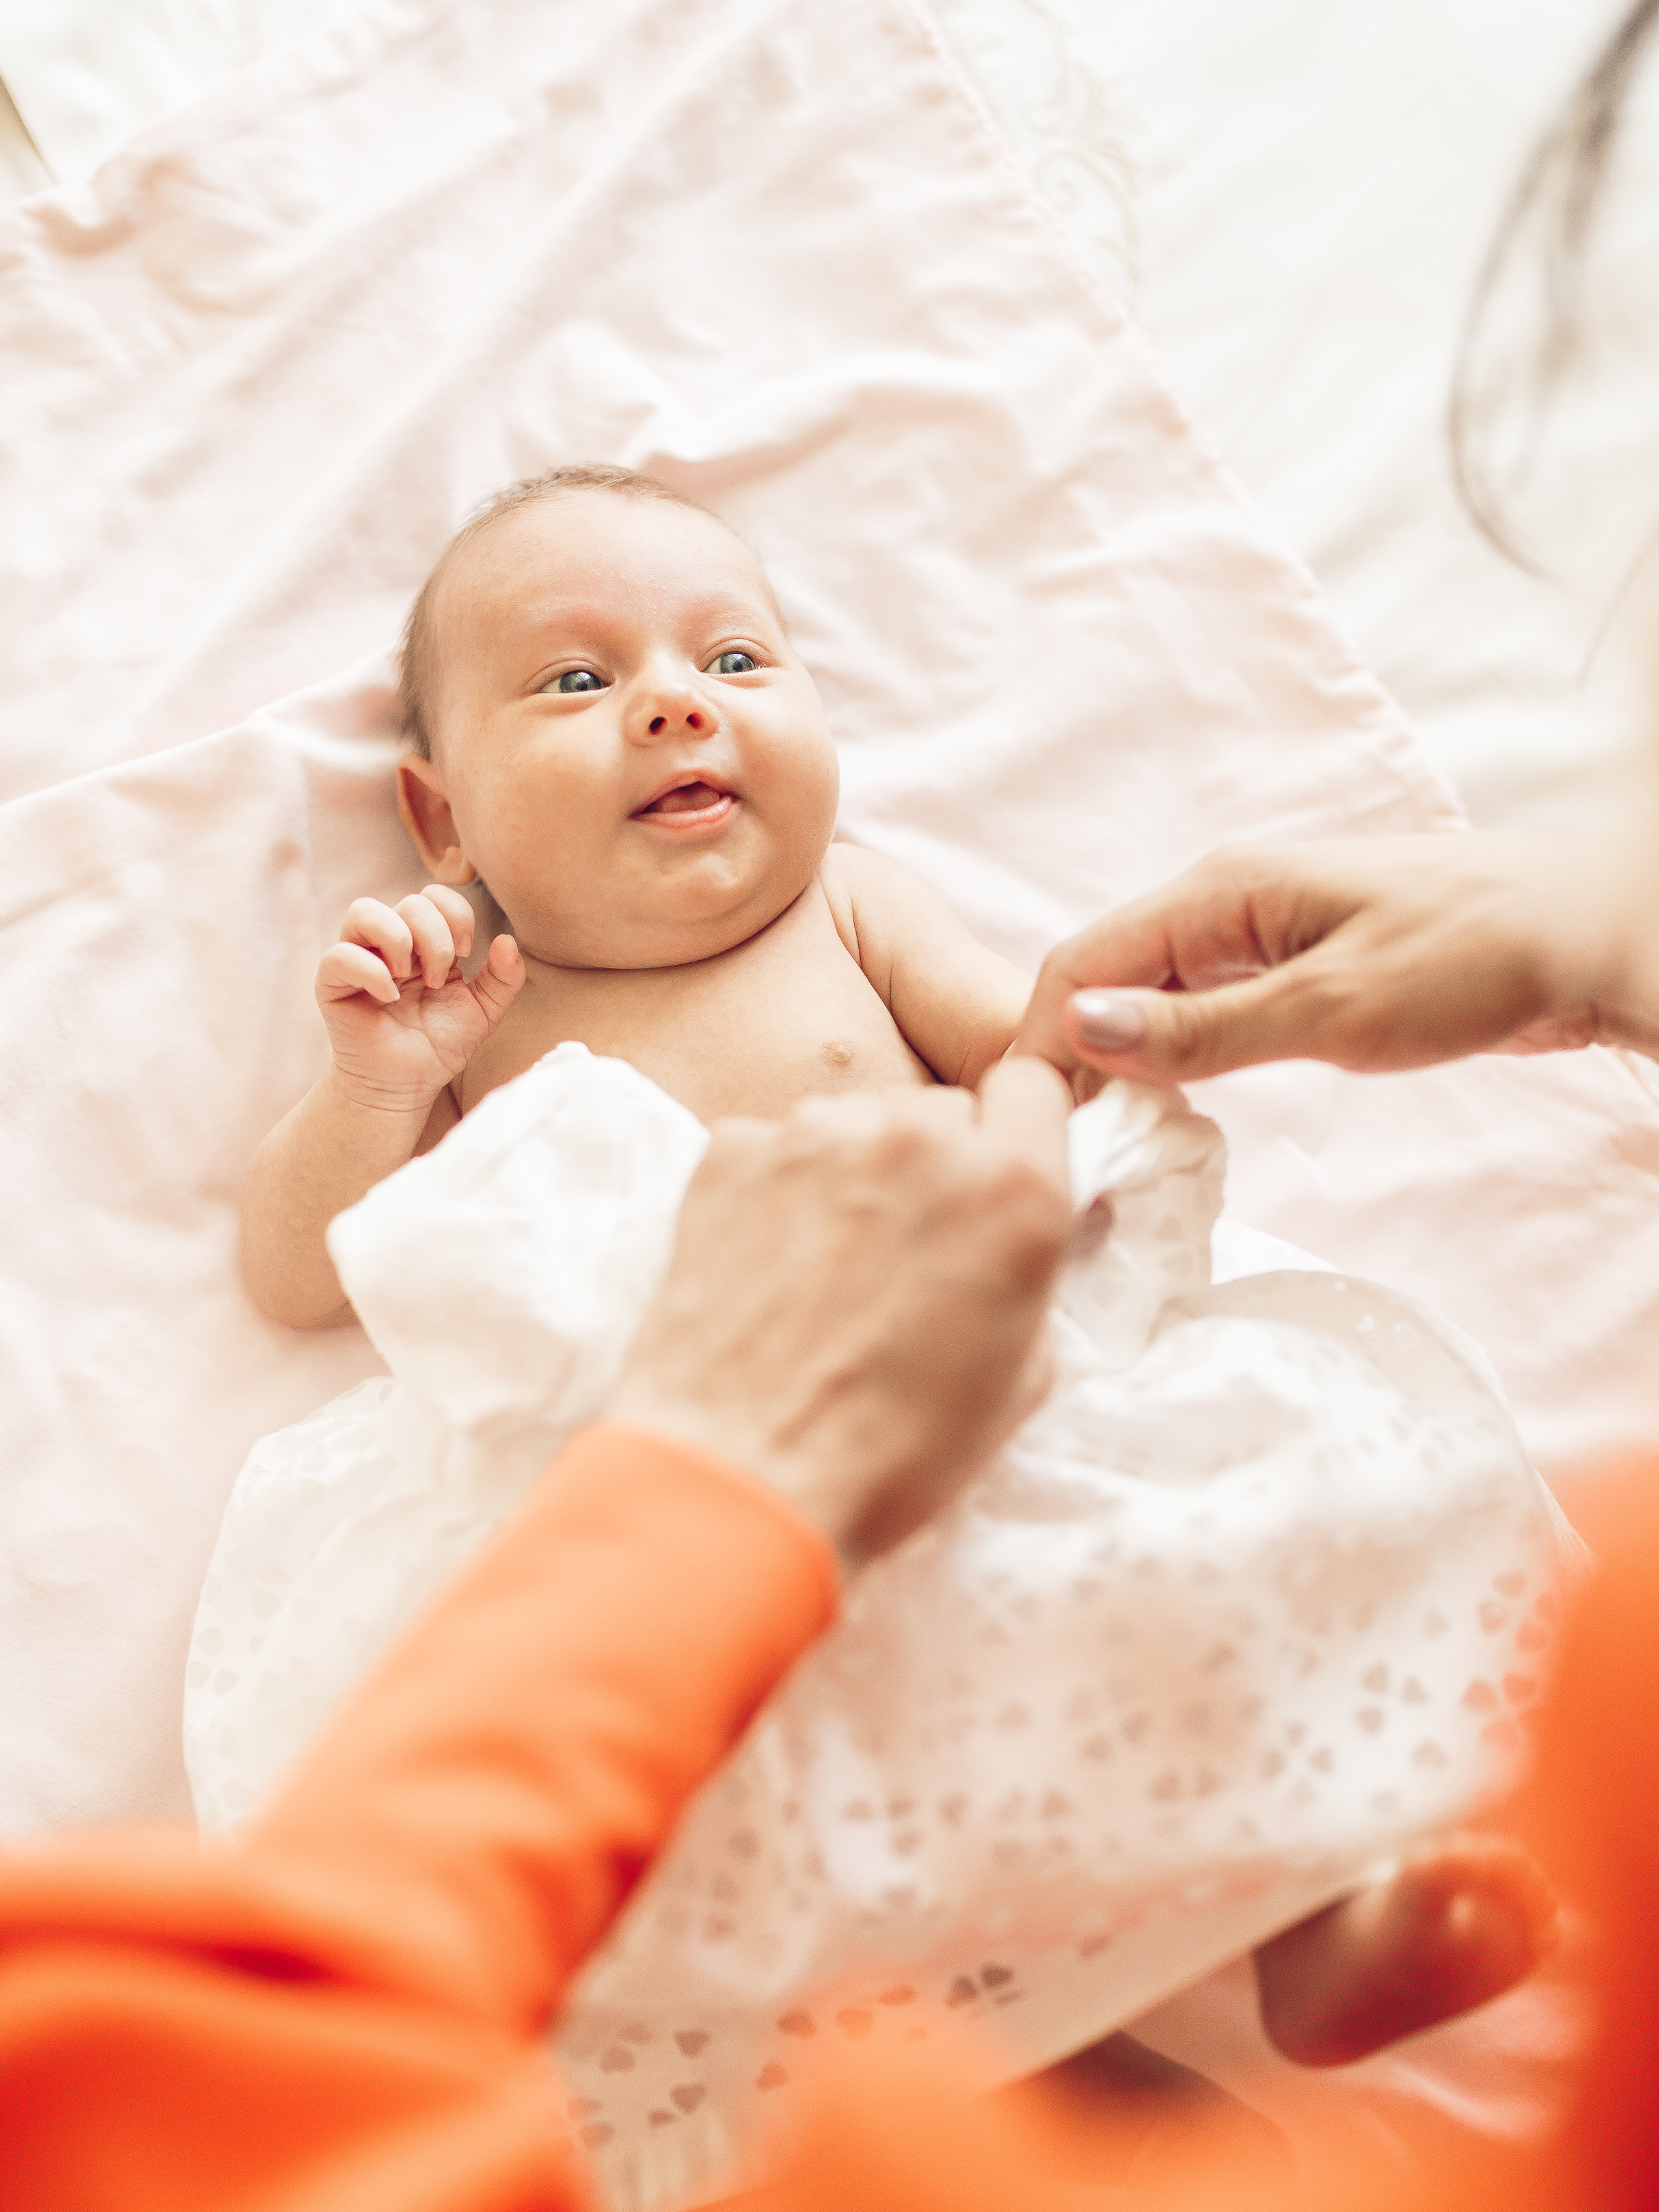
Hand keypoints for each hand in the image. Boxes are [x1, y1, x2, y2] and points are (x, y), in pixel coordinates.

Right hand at [317, 887, 524, 1113]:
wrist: (408, 1085)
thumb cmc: (440, 1045)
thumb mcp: (484, 1012)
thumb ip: (503, 978)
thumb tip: (507, 940)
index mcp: (423, 942)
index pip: (434, 896)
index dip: (456, 915)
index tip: (466, 953)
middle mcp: (389, 943)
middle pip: (409, 903)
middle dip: (435, 938)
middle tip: (437, 979)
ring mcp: (358, 958)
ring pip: (364, 911)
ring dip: (398, 939)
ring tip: (408, 977)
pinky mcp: (332, 982)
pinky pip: (340, 955)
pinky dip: (370, 971)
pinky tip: (389, 997)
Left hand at [607, 1057, 1073, 1562]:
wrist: (740, 1477)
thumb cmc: (893, 1451)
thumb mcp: (1019, 1375)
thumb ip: (1030, 1271)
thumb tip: (1017, 1234)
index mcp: (1013, 1188)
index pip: (1032, 1087)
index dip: (1016, 1133)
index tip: (995, 1176)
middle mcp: (920, 1139)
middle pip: (940, 1112)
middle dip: (932, 1168)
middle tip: (907, 1253)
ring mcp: (817, 1135)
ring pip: (854, 1124)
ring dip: (853, 1175)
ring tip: (828, 1272)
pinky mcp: (733, 1153)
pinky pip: (774, 1146)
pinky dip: (776, 1191)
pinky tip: (768, 1268)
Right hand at [1013, 834, 1656, 1088]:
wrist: (1591, 935)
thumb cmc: (1475, 955)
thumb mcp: (1331, 1007)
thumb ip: (1203, 1028)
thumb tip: (1083, 1032)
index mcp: (1219, 891)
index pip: (1081, 961)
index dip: (1038, 1042)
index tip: (1025, 1127)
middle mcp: (1225, 905)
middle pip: (1107, 981)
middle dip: (1070, 1060)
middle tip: (1062, 1155)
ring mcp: (1259, 937)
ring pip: (1153, 1002)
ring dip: (1122, 1067)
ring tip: (1106, 1148)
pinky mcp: (1293, 970)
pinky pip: (1205, 1014)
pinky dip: (1177, 1063)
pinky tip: (1175, 1115)